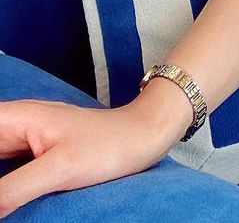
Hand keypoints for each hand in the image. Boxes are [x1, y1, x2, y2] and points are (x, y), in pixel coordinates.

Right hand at [0, 98, 173, 217]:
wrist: (144, 137)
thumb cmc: (108, 145)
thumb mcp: (59, 169)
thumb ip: (13, 190)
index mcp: (17, 117)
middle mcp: (17, 125)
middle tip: (2, 194)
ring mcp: (26, 141)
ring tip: (3, 198)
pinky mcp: (35, 156)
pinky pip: (3, 167)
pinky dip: (1, 183)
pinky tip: (3, 199)